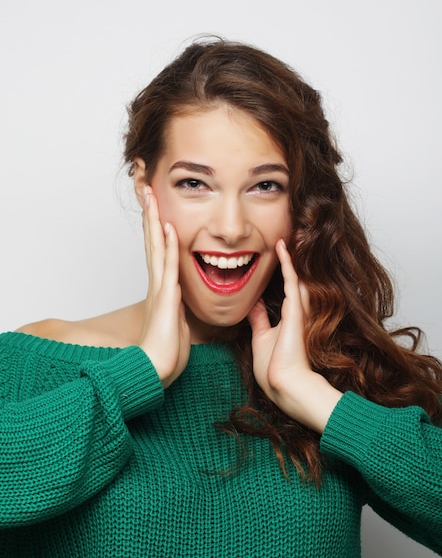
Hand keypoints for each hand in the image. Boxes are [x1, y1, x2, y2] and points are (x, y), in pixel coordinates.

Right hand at [139, 187, 190, 387]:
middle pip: (152, 241)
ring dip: (155, 221)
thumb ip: (178, 308)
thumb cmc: (167, 351)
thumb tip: (181, 301)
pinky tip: (168, 228)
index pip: (158, 249)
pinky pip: (169, 268)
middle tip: (145, 187)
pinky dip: (168, 247)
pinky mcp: (167, 300)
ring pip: (157, 247)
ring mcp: (160, 289)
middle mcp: (158, 283)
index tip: (156, 204)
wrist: (156, 369)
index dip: (156, 226)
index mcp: (163, 288)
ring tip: (151, 195)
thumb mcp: (177, 323)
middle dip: (150, 214)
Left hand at [247, 239, 341, 432]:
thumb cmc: (274, 368)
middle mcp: (295, 311)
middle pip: (293, 277)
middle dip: (288, 258)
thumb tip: (252, 306)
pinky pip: (291, 281)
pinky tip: (281, 247)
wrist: (284, 385)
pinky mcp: (296, 312)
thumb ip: (259, 320)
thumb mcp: (261, 338)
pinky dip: (286, 263)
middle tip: (284, 235)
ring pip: (294, 275)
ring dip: (289, 255)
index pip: (282, 288)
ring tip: (285, 234)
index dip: (279, 270)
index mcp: (287, 318)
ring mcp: (298, 310)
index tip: (270, 255)